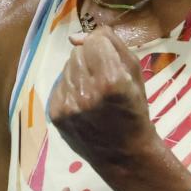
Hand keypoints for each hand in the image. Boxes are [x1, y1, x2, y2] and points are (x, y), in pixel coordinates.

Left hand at [48, 25, 160, 177]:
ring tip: (93, 94)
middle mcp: (86, 92)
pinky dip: (69, 89)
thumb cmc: (134, 110)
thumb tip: (76, 36)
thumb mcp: (135, 73)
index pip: (95, 41)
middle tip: (103, 82)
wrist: (124, 154)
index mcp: (111, 80)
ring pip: (66, 67)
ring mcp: (68, 105)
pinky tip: (82, 104)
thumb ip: (110, 44)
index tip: (113, 65)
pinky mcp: (55, 114)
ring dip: (79, 74)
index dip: (104, 49)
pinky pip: (58, 85)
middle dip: (90, 61)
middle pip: (78, 52)